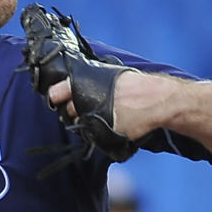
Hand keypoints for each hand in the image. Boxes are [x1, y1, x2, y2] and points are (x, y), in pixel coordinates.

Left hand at [48, 72, 167, 141]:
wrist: (156, 99)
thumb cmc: (135, 84)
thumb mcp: (108, 74)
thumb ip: (89, 81)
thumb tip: (74, 86)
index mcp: (83, 84)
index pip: (56, 93)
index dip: (56, 97)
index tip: (57, 100)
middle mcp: (85, 101)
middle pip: (68, 112)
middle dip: (73, 112)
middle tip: (87, 109)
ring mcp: (94, 119)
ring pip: (81, 126)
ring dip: (87, 123)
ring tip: (103, 116)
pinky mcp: (104, 134)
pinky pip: (96, 137)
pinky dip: (101, 134)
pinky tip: (113, 124)